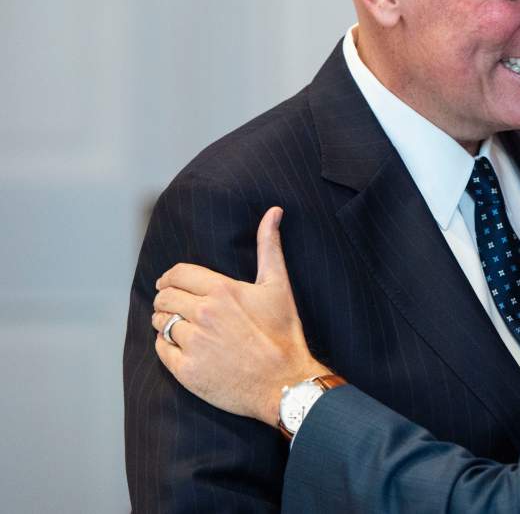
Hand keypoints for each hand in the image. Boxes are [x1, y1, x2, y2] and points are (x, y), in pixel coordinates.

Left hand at [151, 207, 329, 425]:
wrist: (284, 383)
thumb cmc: (283, 333)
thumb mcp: (278, 286)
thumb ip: (269, 246)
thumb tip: (274, 211)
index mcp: (222, 291)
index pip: (177, 274)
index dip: (170, 277)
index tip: (169, 283)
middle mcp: (203, 315)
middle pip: (164, 298)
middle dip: (166, 299)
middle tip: (173, 306)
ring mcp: (193, 344)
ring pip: (160, 322)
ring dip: (165, 322)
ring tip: (179, 327)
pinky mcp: (186, 371)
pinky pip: (161, 349)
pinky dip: (166, 346)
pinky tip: (183, 348)